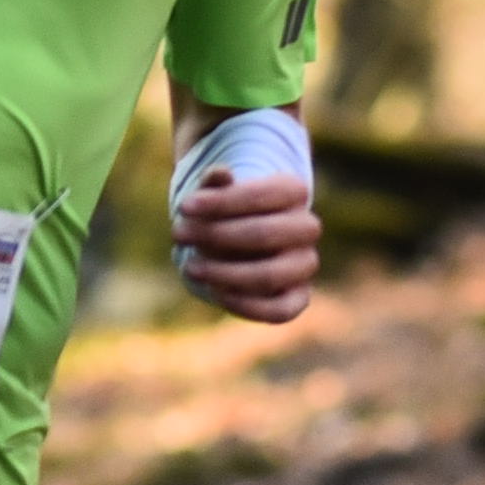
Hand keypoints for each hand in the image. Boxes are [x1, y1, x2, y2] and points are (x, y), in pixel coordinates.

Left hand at [171, 164, 319, 326]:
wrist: (232, 242)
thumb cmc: (222, 212)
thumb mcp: (214, 194)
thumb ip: (215, 184)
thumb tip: (220, 174)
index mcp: (293, 191)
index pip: (263, 195)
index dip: (221, 202)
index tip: (184, 207)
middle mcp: (306, 227)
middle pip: (265, 234)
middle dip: (216, 235)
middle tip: (178, 234)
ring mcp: (305, 263)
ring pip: (271, 275)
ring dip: (225, 273)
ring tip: (190, 267)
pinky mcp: (298, 297)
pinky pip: (280, 310)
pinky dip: (245, 304)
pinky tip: (215, 291)